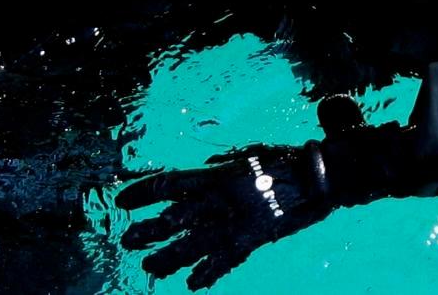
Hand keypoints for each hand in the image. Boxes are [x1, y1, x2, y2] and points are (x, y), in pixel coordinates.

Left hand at [116, 142, 330, 290]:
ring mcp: (236, 223)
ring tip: (149, 268)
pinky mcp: (253, 240)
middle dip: (147, 231)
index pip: (169, 184)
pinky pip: (225, 261)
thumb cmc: (278, 159)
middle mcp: (220, 200)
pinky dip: (207, 274)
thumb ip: (215, 167)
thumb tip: (198, 172)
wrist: (316, 177)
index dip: (142, 192)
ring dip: (169, 259)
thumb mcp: (241, 155)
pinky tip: (191, 285)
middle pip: (174, 220)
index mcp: (215, 175)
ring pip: (194, 246)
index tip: (121, 200)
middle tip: (126, 241)